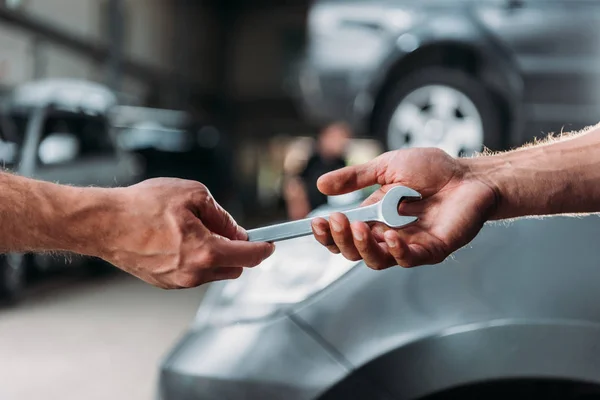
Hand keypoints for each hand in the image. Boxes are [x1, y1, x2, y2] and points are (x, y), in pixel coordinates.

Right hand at [99, 178, 274, 288]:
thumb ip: (222, 215)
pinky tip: (178, 241)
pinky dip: (197, 260)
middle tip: (224, 229)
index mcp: (206, 252)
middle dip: (239, 251)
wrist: (104, 223)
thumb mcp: (193, 195)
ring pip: (215, 272)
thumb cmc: (143, 206)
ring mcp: (179, 282)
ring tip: (193, 231)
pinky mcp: (165, 284)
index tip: (270, 244)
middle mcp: (195, 273)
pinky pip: (194, 274)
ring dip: (217, 255)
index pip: (250, 257)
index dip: (264, 249)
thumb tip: (236, 231)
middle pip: (235, 268)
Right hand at [310, 148, 497, 269]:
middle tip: (338, 220)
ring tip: (358, 227)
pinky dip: (396, 251)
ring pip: (376, 260)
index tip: (316, 222)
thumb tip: (320, 185)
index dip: (328, 233)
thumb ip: (355, 178)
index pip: (343, 234)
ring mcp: (409, 246)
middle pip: (353, 251)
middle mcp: (387, 236)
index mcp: (373, 218)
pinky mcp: (431, 250)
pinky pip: (408, 259)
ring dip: (362, 246)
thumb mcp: (386, 167)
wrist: (468, 174)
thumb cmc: (432, 170)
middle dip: (340, 239)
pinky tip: (389, 237)